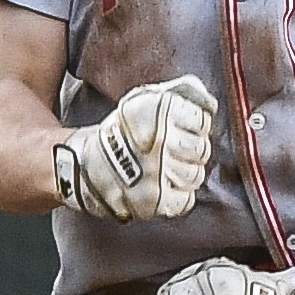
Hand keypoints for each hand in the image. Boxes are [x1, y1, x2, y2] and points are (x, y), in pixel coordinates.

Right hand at [55, 76, 217, 220]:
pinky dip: (179, 195)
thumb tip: (209, 102)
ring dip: (185, 173)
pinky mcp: (154, 200)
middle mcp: (158, 141)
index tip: (186, 128)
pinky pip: (186, 200)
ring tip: (167, 168)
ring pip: (196, 175)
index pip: (201, 120)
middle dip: (192, 150)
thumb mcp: (141, 100)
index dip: (197, 125)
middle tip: (174, 150)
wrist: (84, 164)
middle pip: (201, 149)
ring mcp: (156, 173)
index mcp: (156, 112)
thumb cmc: (118, 133)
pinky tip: (165, 185)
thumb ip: (177, 94)